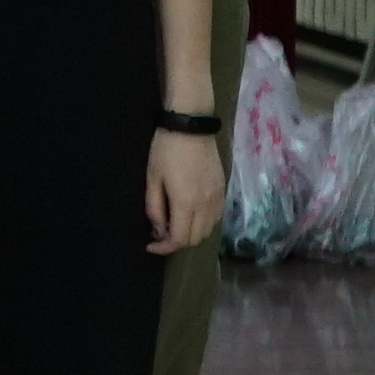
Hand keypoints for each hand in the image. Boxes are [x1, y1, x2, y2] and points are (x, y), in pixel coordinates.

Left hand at [145, 128, 226, 254]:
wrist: (191, 127)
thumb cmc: (165, 150)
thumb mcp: (152, 178)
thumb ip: (155, 207)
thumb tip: (158, 229)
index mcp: (186, 203)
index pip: (179, 239)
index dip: (164, 247)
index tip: (150, 245)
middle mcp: (206, 206)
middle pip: (195, 239)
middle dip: (176, 242)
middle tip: (160, 231)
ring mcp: (218, 198)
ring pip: (208, 230)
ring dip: (191, 233)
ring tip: (174, 222)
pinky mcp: (224, 190)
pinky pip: (216, 218)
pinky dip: (203, 223)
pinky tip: (190, 213)